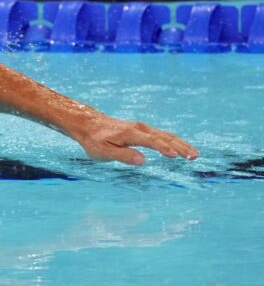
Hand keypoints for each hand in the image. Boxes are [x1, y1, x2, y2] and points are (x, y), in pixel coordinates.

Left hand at [74, 115, 198, 165]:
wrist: (89, 124)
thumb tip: (143, 160)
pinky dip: (175, 141)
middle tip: (194, 157)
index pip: (150, 141)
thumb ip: (123, 155)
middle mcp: (139, 128)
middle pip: (164, 137)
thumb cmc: (95, 141)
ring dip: (181, 144)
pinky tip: (183, 148)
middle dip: (180, 147)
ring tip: (195, 154)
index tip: (175, 156)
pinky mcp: (143, 130)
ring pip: (166, 135)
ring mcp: (143, 128)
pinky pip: (163, 135)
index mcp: (130, 133)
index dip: (163, 148)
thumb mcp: (104, 151)